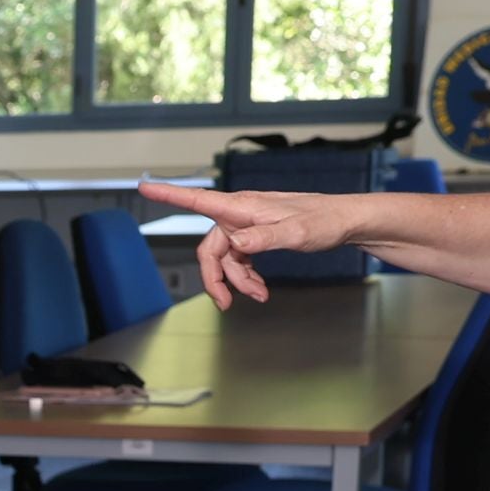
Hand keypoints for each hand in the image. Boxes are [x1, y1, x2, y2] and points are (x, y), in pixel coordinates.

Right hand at [135, 181, 357, 307]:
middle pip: (210, 247)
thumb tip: (236, 245)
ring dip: (236, 281)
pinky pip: (240, 259)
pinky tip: (260, 288)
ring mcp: (249, 226)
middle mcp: (241, 214)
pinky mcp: (258, 236)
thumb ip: (264, 238)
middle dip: (215, 277)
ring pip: (225, 257)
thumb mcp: (296, 232)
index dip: (169, 194)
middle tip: (225, 305)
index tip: (143, 185)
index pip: (198, 199)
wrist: (346, 222)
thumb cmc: (325, 220)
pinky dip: (246, 276)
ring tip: (259, 296)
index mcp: (243, 207)